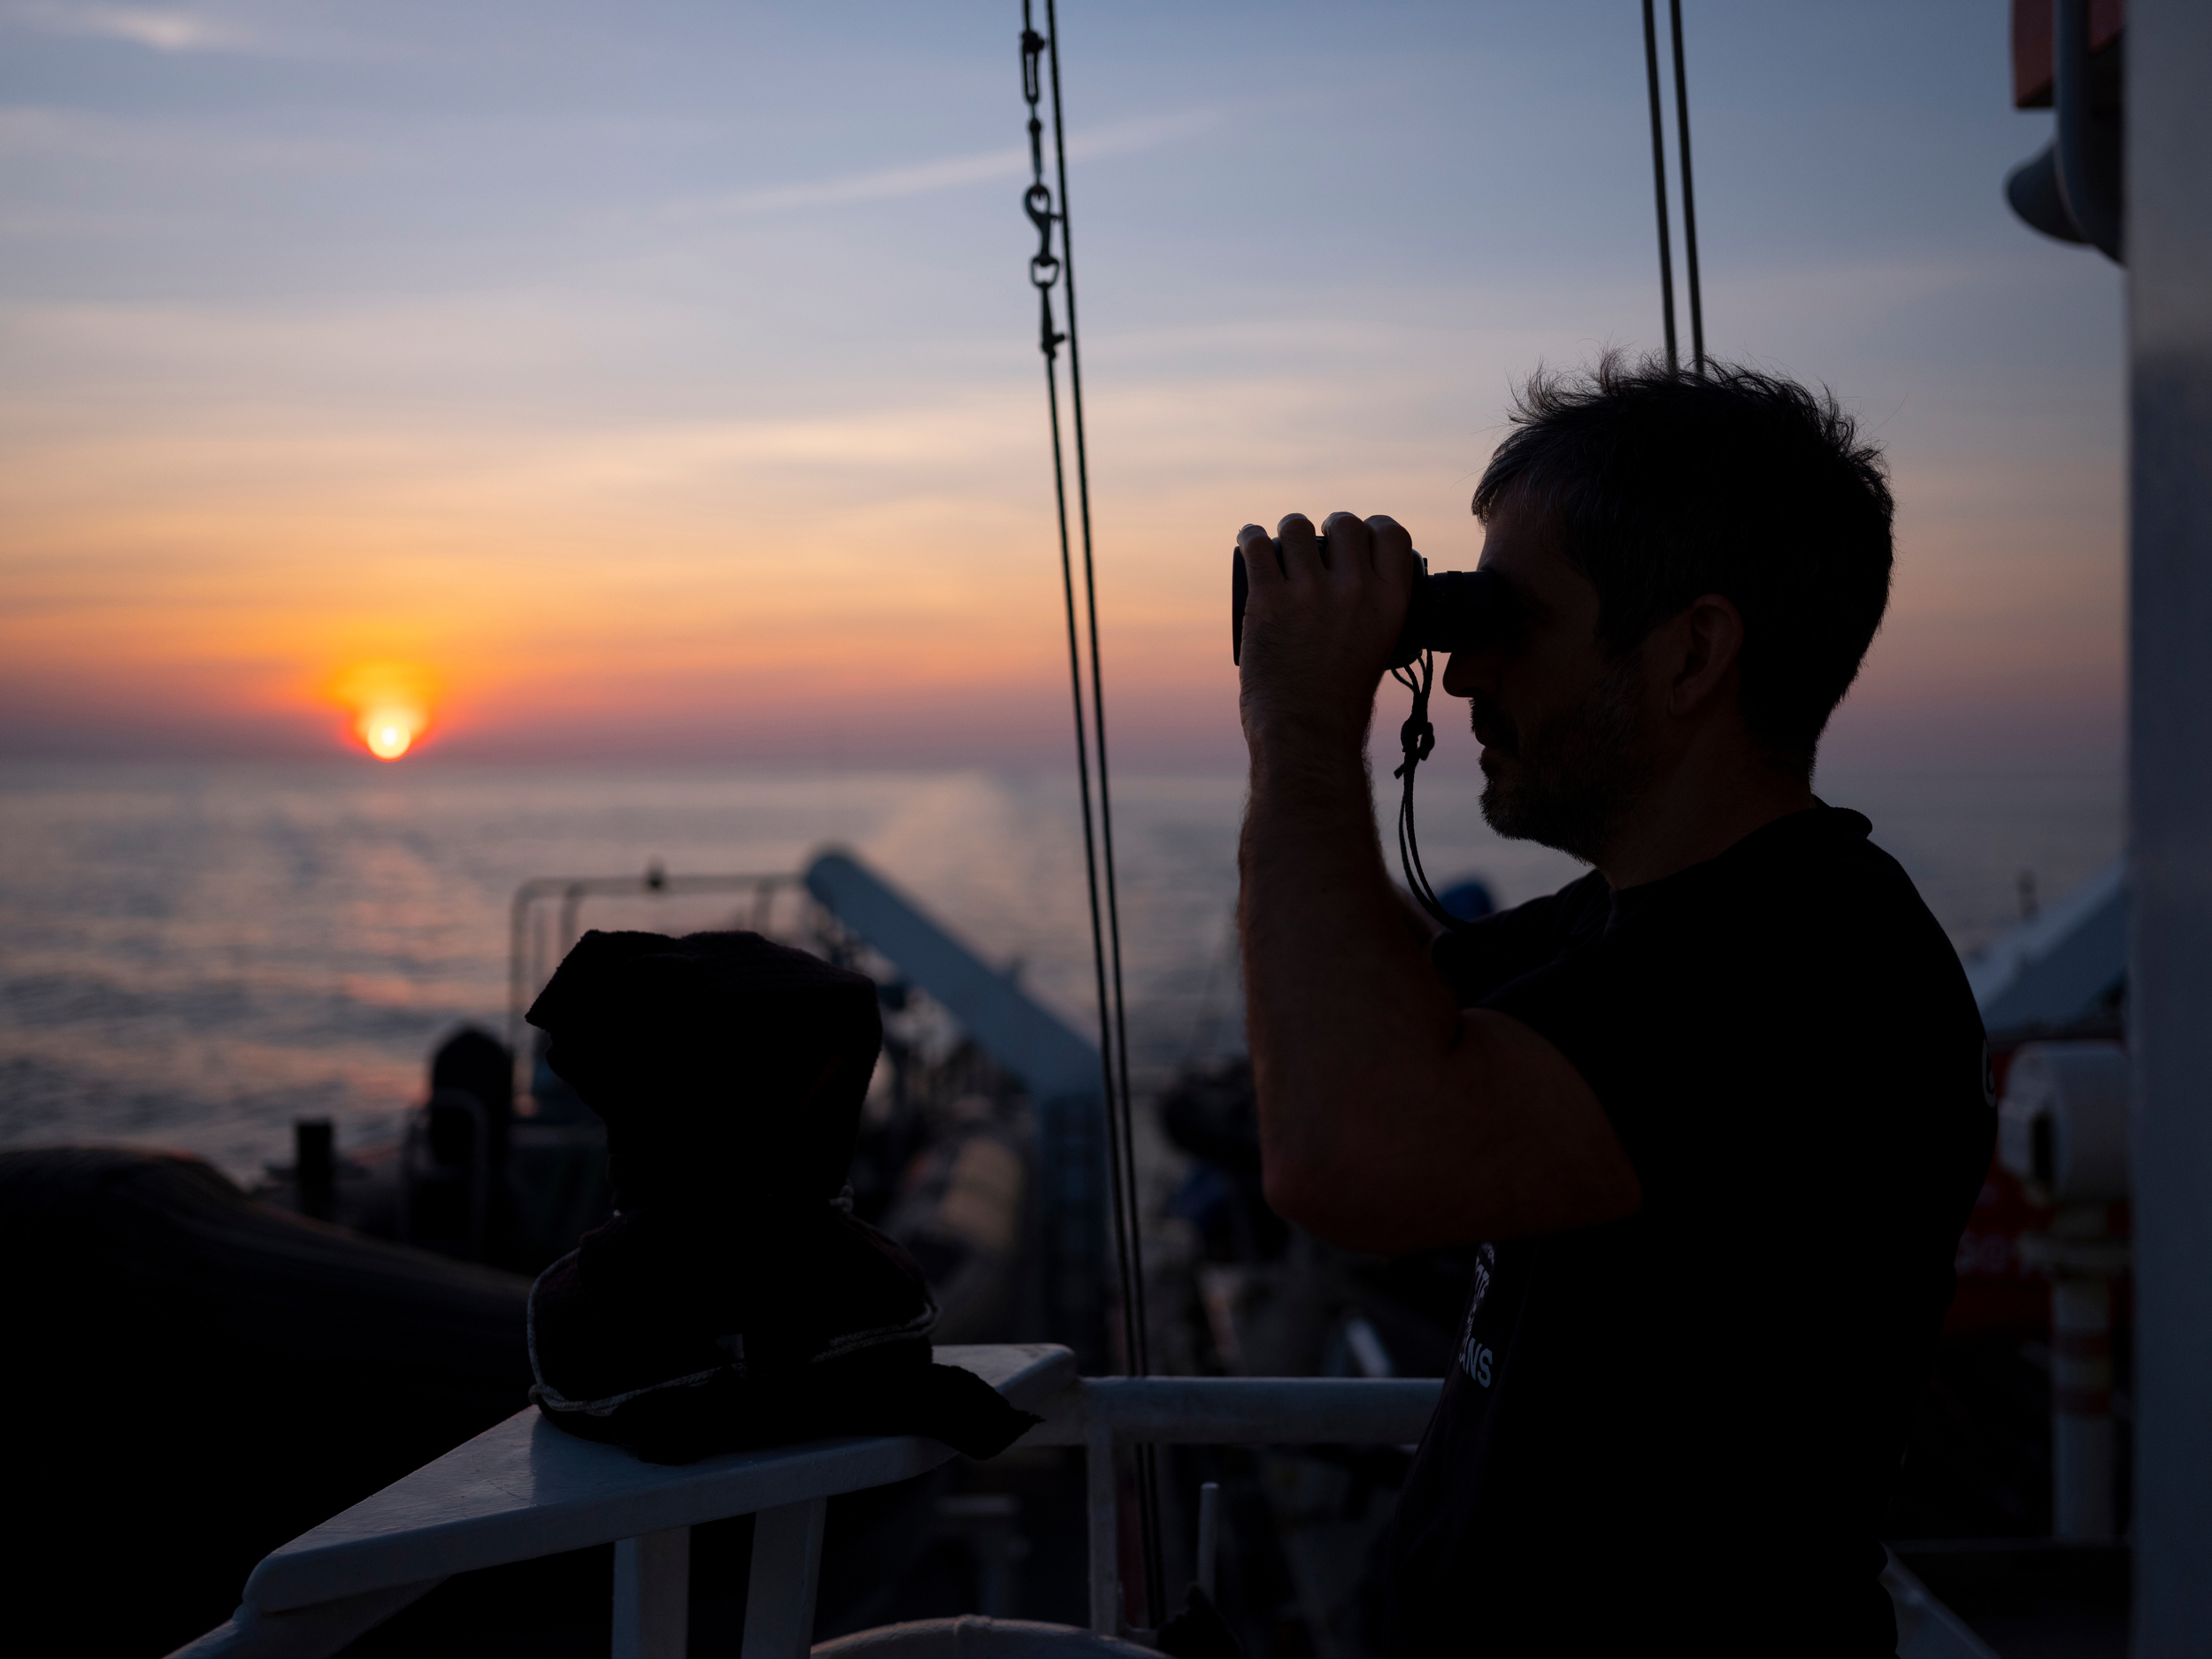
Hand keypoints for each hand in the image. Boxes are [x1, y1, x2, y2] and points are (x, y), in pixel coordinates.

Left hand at [1236, 511, 1416, 750]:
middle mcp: (1356, 589)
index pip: (1392, 534)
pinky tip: (1249, 539)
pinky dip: (1250, 537)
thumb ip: (1375, 614)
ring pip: (1297, 527)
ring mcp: (1311, 592)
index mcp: (1391, 601)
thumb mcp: (1380, 650)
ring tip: (1281, 546)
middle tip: (1316, 544)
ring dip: (1289, 531)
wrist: (1307, 733)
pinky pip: (1256, 545)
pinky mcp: (1269, 599)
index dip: (1373, 528)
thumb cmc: (1340, 704)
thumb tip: (1361, 588)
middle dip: (1329, 527)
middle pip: (1344, 523)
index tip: (1359, 536)